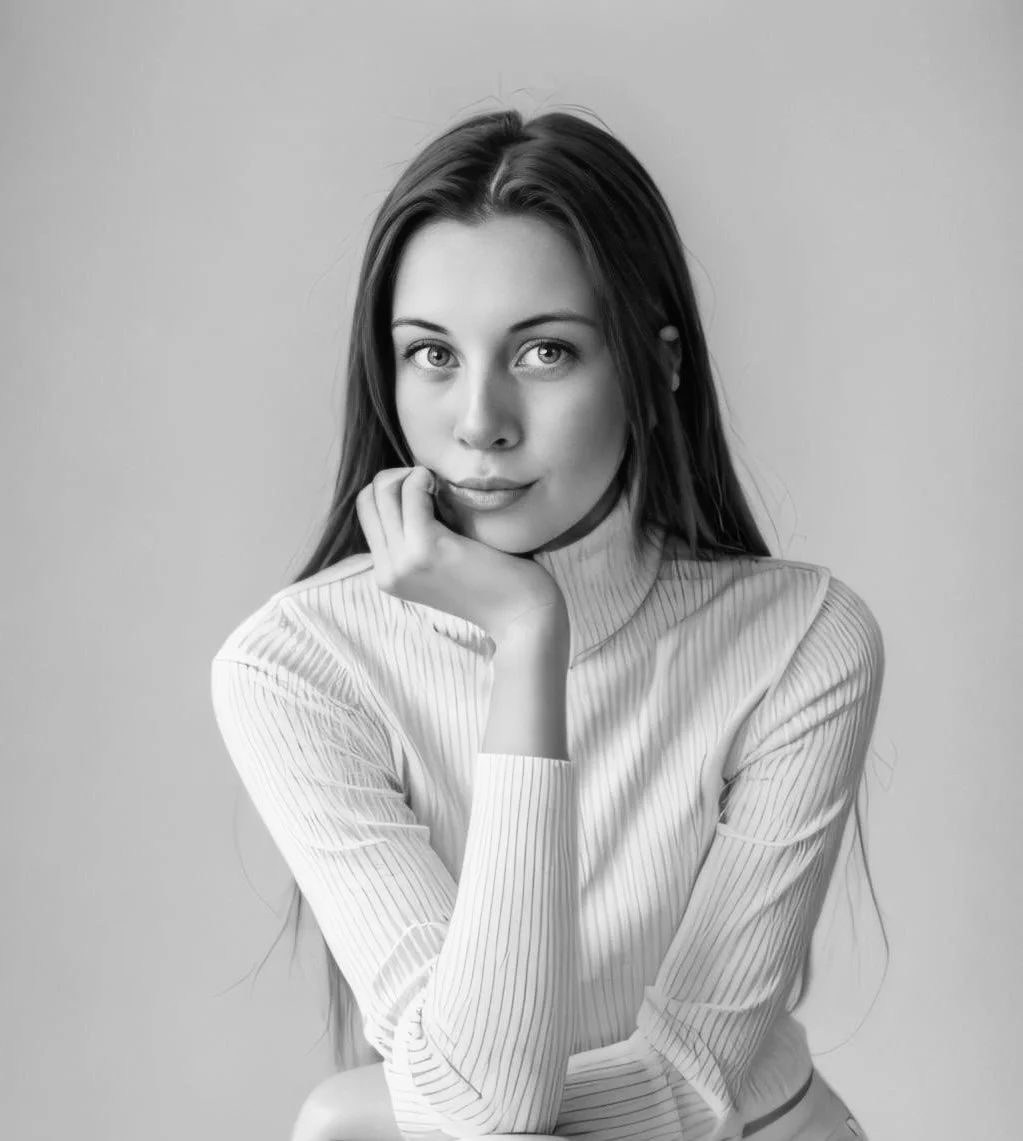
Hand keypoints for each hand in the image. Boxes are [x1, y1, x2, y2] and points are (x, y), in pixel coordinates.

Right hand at [356, 466, 567, 645]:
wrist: (521, 613)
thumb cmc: (493, 580)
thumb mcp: (443, 561)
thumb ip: (419, 537)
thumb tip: (410, 486)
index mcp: (388, 574)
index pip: (367, 512)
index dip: (393, 489)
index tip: (425, 489)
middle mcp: (388, 571)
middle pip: (368, 498)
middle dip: (397, 477)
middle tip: (432, 483)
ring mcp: (402, 562)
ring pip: (382, 493)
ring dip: (410, 476)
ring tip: (439, 485)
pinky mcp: (425, 549)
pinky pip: (409, 495)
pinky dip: (422, 479)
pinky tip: (443, 486)